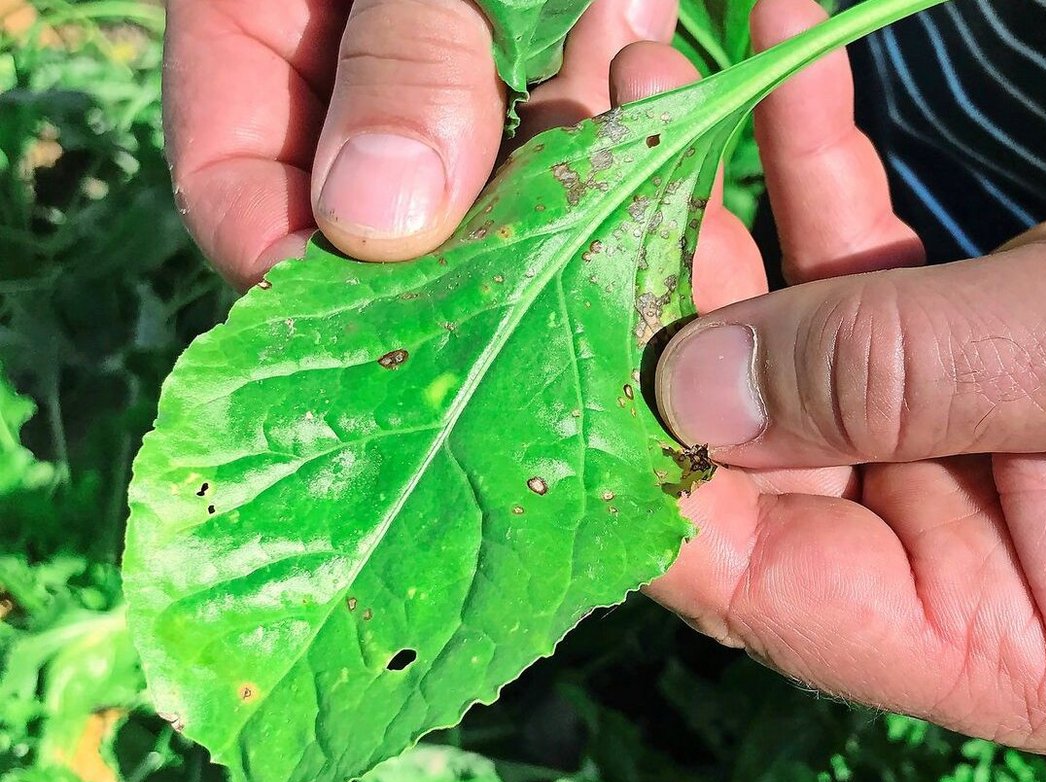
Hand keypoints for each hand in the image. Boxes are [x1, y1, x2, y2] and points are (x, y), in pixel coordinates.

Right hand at [164, 0, 678, 287]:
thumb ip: (400, 53)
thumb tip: (376, 219)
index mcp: (247, 27)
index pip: (235, 193)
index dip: (295, 276)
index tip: (380, 334)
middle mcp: (342, 67)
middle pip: (377, 216)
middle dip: (457, 260)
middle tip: (537, 327)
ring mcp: (452, 68)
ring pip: (494, 180)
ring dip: (563, 188)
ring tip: (627, 182)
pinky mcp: (546, 56)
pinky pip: (576, 122)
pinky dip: (617, 119)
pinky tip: (656, 83)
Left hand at [651, 1, 1045, 752]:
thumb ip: (907, 372)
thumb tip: (684, 388)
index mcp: (995, 642)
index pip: (767, 588)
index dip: (647, 476)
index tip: (554, 332)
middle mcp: (938, 575)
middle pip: (738, 460)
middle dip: (653, 298)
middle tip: (576, 144)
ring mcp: (925, 470)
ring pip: (768, 351)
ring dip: (706, 206)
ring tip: (641, 70)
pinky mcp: (933, 373)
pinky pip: (842, 273)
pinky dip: (805, 162)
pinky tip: (769, 45)